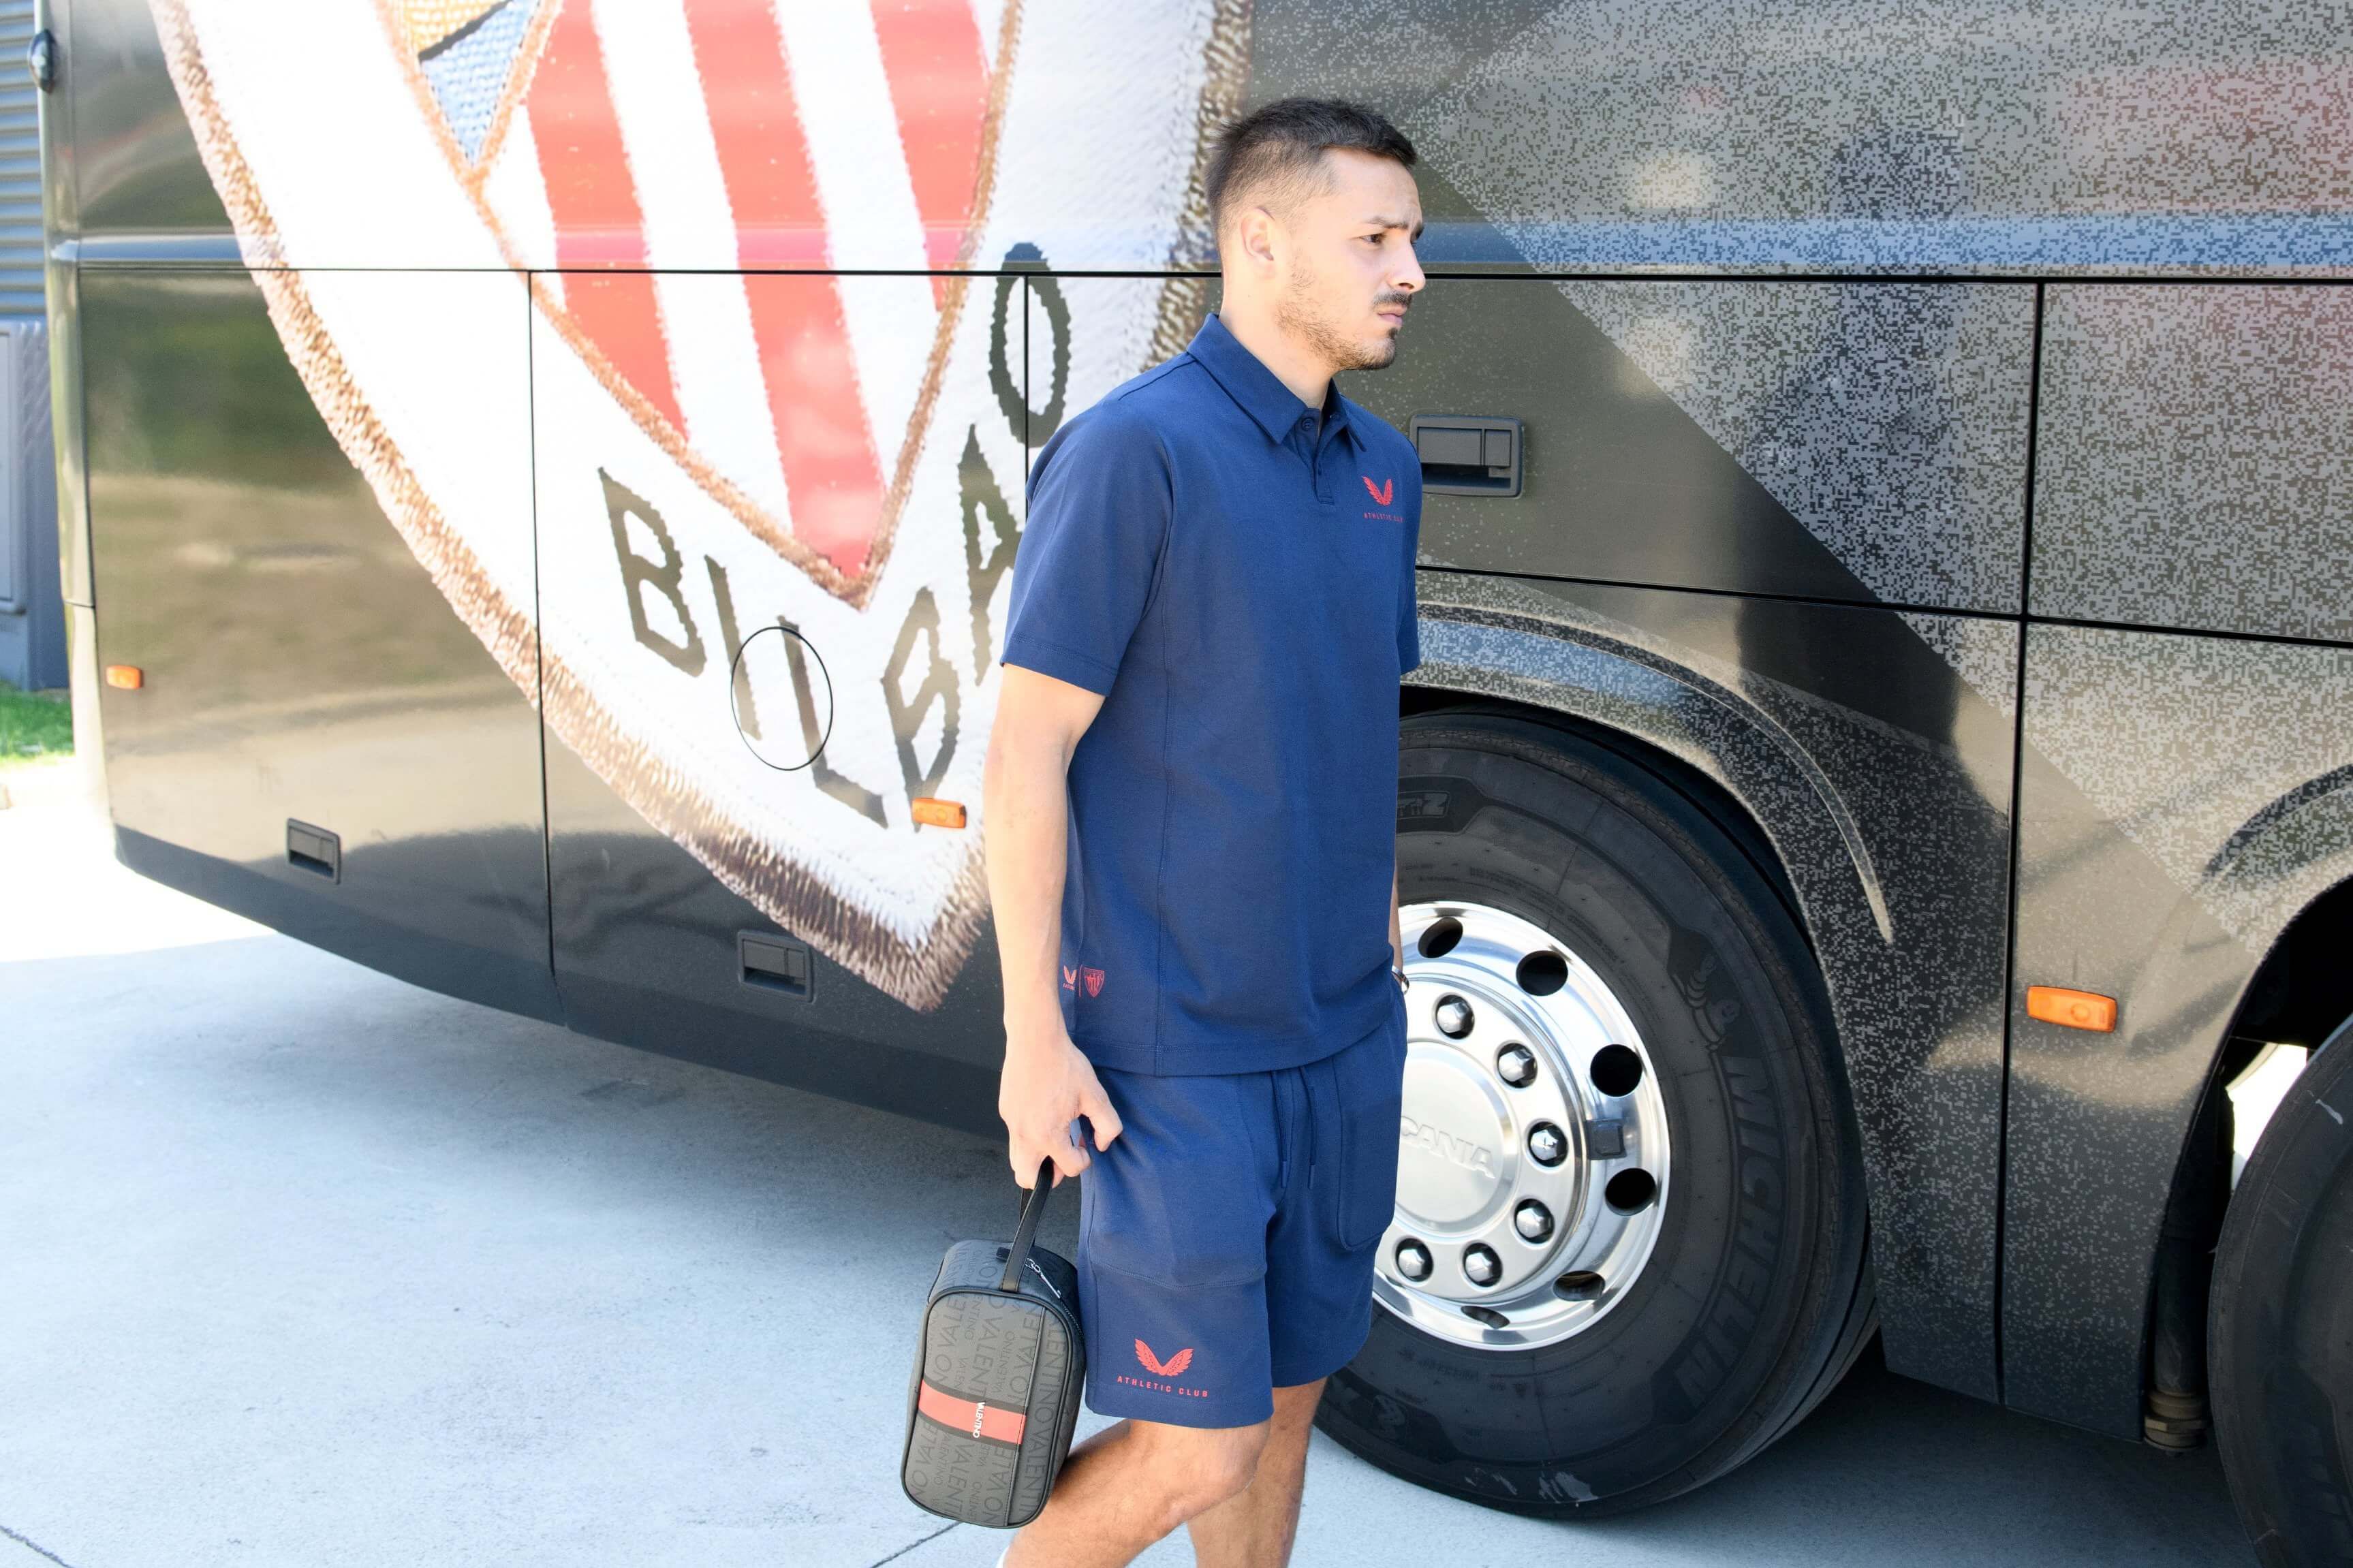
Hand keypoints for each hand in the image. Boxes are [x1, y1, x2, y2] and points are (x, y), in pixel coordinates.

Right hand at [999, 1022, 1123, 1186]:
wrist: (1035, 1039)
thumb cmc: (1064, 1064)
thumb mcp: (1095, 1095)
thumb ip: (1107, 1125)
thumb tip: (1102, 1143)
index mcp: (1048, 1135)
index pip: (1069, 1169)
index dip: (1083, 1159)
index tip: (1084, 1144)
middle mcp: (1024, 1135)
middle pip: (1027, 1178)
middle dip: (1047, 1175)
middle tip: (1062, 1157)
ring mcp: (1011, 1123)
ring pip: (1017, 1158)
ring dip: (1036, 1157)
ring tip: (1053, 1138)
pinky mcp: (1005, 1110)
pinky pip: (1015, 1135)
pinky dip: (1029, 1136)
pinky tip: (1043, 1114)